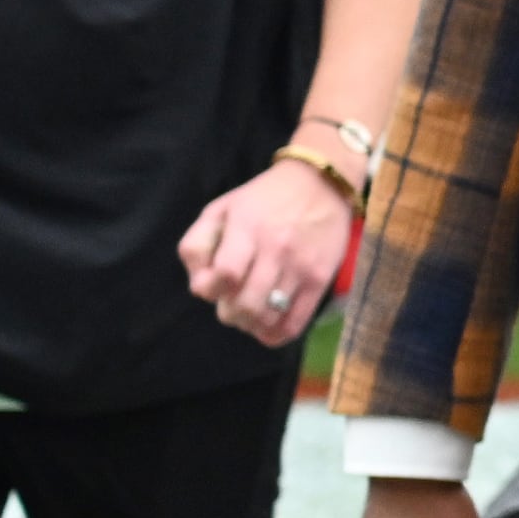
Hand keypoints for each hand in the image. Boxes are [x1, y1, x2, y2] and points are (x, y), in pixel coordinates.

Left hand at [178, 153, 356, 344]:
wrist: (322, 184)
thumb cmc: (264, 198)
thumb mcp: (220, 208)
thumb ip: (197, 245)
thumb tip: (199, 286)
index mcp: (247, 228)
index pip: (225, 275)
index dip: (212, 289)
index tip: (214, 285)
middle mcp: (276, 250)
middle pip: (245, 305)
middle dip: (230, 313)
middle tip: (232, 304)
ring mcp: (301, 267)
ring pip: (269, 317)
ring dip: (251, 324)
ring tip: (250, 313)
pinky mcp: (320, 280)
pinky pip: (295, 322)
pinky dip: (276, 334)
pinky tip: (269, 325)